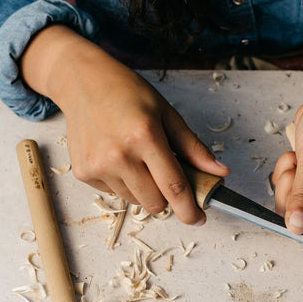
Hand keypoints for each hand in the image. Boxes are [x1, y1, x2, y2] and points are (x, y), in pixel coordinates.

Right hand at [21, 26, 229, 222]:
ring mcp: (98, 166)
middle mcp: (118, 155)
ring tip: (138, 158)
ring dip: (145, 189)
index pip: (173, 186)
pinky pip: (115, 193)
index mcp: (144, 136)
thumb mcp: (166, 113)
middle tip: (166, 175)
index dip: (189, 208)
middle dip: (167, 197)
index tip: (199, 218)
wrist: (83, 82)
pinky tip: (117, 157)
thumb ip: (193, 147)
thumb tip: (219, 172)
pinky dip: (123, 182)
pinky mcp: (84, 173)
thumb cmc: (127, 93)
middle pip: (155, 202)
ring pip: (135, 201)